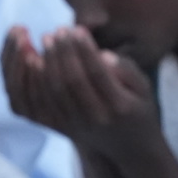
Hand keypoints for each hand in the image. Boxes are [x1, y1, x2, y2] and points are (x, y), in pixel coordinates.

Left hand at [3, 25, 161, 164]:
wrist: (129, 148)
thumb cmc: (137, 108)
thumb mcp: (144, 87)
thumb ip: (127, 69)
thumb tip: (103, 55)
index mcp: (119, 106)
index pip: (97, 74)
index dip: (85, 50)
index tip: (77, 29)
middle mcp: (95, 119)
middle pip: (71, 82)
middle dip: (62, 52)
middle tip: (58, 30)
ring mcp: (75, 126)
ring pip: (53, 92)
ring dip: (47, 62)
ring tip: (46, 39)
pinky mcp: (61, 128)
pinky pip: (41, 104)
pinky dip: (34, 80)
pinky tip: (34, 58)